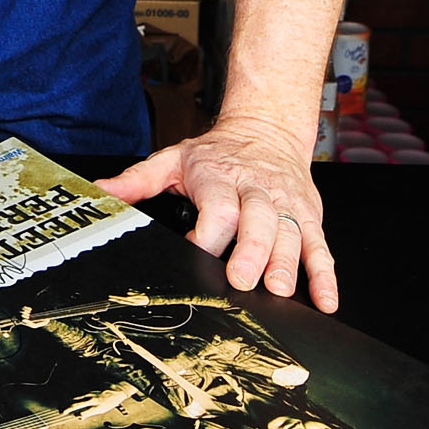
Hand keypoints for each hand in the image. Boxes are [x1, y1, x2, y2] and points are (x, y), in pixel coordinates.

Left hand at [98, 114, 336, 311]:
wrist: (268, 127)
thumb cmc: (218, 152)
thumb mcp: (174, 158)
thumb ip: (137, 180)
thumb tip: (101, 193)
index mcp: (221, 178)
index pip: (217, 207)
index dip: (207, 232)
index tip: (195, 251)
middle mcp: (257, 191)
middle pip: (258, 222)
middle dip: (252, 252)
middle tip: (242, 279)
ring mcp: (287, 205)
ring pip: (291, 235)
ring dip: (288, 263)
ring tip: (281, 289)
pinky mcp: (310, 216)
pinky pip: (320, 246)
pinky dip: (326, 275)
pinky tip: (326, 300)